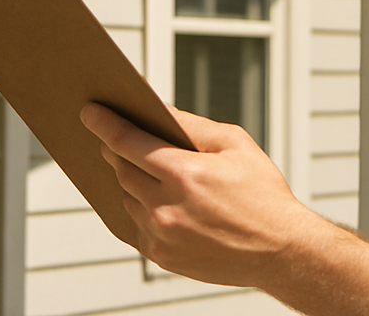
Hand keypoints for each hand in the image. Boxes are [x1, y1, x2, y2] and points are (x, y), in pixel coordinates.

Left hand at [80, 103, 321, 287]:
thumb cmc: (262, 192)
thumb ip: (191, 125)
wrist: (280, 249)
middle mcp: (166, 207)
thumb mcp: (233, 144)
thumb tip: (159, 110)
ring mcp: (162, 236)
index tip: (89, 112)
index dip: (105, 124)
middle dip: (114, 150)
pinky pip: (136, 225)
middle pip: (121, 169)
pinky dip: (139, 207)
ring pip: (127, 198)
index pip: (128, 142)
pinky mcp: (163, 257)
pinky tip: (153, 196)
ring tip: (140, 166)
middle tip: (113, 137)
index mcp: (185, 173)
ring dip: (129, 179)